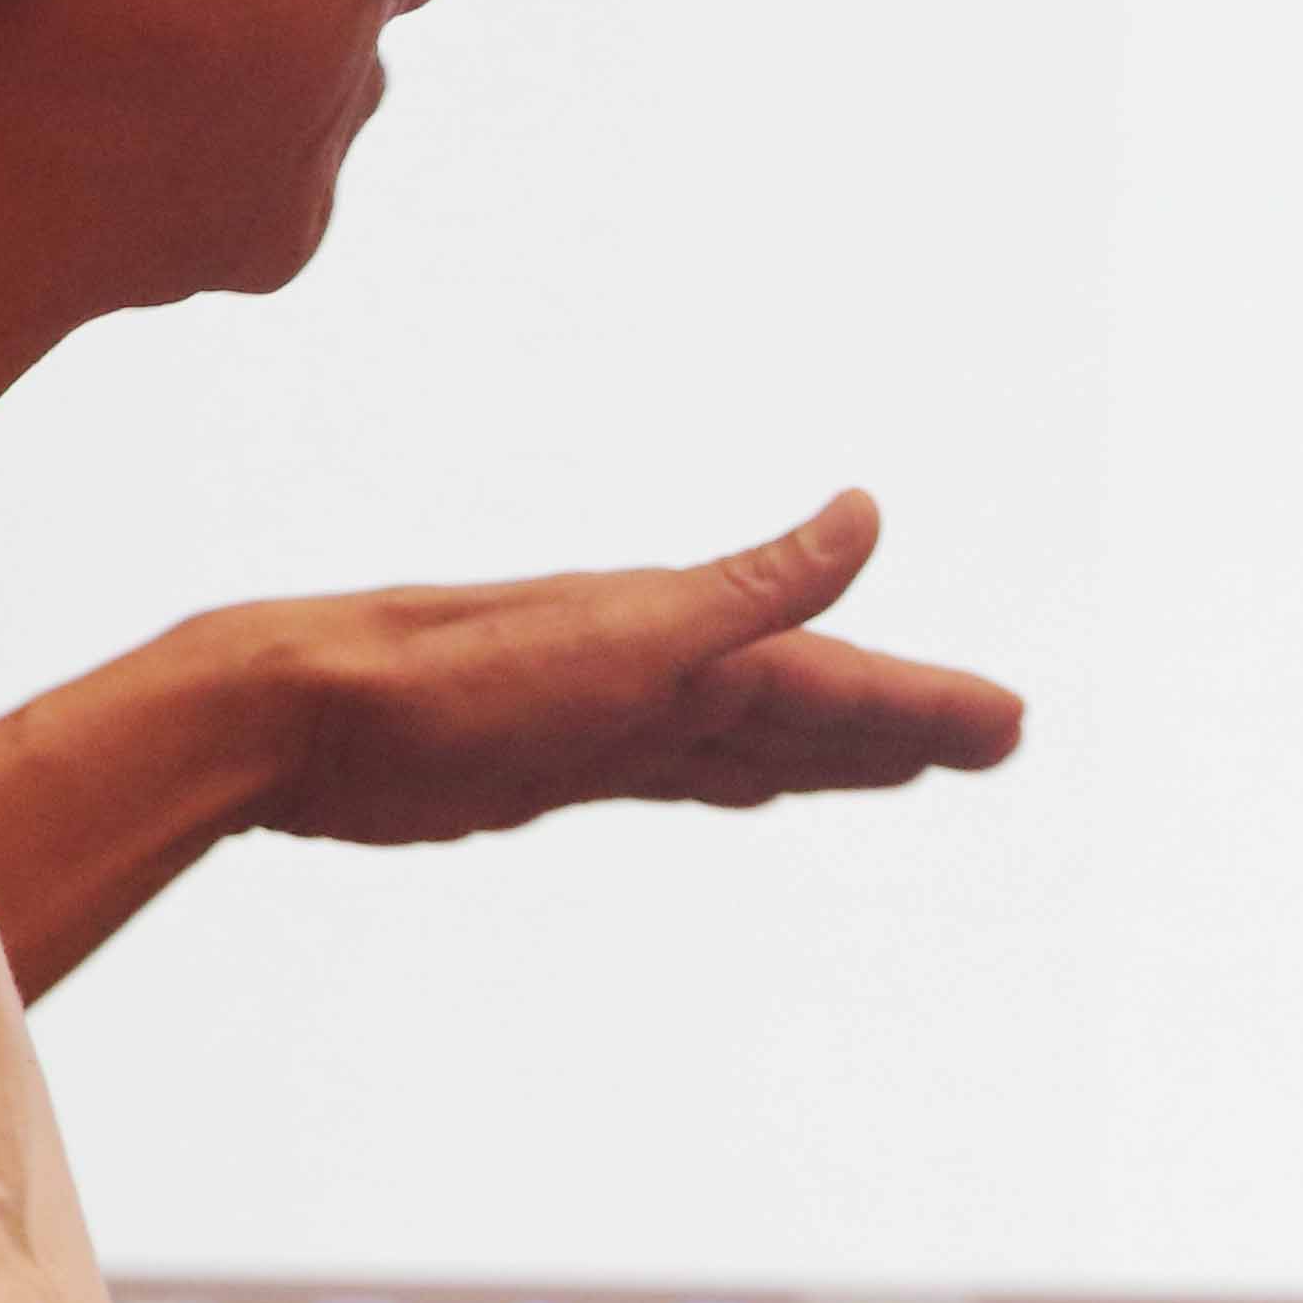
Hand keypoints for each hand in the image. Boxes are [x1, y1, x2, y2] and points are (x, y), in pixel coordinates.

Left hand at [230, 492, 1024, 847]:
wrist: (295, 715)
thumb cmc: (447, 676)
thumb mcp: (624, 636)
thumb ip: (750, 589)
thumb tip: (865, 512)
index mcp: (684, 640)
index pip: (832, 681)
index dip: (920, 704)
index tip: (1008, 725)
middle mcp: (656, 673)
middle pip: (807, 710)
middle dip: (900, 725)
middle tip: (998, 739)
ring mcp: (606, 720)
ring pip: (748, 745)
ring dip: (830, 755)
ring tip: (907, 764)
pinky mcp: (551, 767)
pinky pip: (676, 775)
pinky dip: (733, 779)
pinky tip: (754, 790)